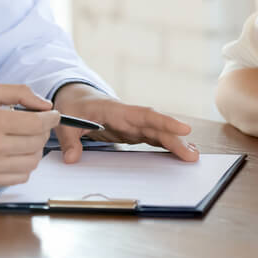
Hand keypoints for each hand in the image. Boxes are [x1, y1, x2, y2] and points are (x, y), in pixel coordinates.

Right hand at [0, 83, 59, 186]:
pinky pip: (20, 177)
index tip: (53, 115)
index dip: (51, 119)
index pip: (37, 123)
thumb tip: (44, 105)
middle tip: (38, 125)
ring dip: (36, 150)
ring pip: (32, 162)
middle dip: (44, 132)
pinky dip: (25, 166)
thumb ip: (18, 93)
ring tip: (27, 140)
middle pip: (37, 143)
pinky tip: (16, 154)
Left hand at [52, 84, 199, 163]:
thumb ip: (69, 140)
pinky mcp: (132, 132)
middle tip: (193, 156)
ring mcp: (132, 124)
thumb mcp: (65, 121)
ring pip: (158, 133)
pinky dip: (166, 146)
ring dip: (175, 144)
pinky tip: (180, 154)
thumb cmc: (72, 106)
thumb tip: (72, 159)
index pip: (144, 115)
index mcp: (116, 110)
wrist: (76, 97)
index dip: (165, 121)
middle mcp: (129, 116)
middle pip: (156, 127)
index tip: (184, 128)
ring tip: (193, 157)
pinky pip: (152, 138)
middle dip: (176, 139)